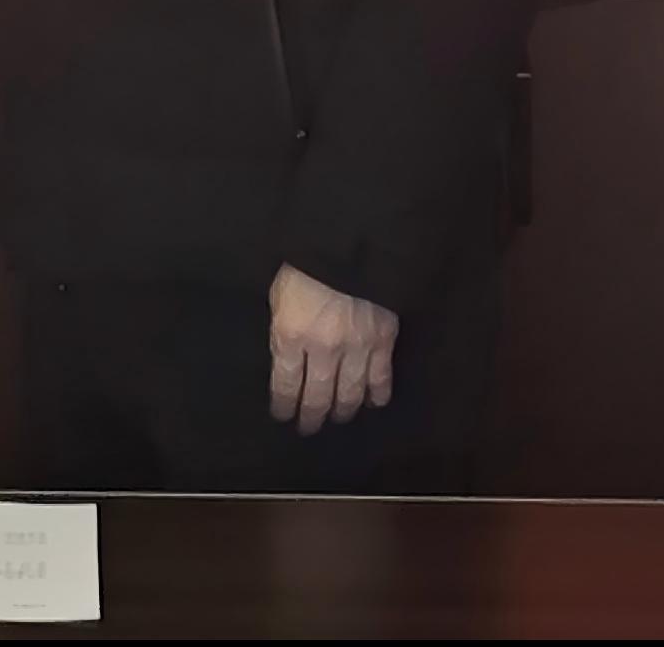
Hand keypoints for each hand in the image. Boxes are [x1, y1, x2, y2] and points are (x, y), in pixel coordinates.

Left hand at [267, 265, 396, 435]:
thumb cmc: (306, 261)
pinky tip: (374, 402)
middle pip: (318, 396)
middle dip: (312, 416)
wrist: (349, 237)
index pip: (285, 384)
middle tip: (309, 427)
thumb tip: (286, 354)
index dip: (284, 405)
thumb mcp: (280, 292)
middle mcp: (324, 349)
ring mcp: (357, 347)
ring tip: (339, 417)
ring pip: (351, 392)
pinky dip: (378, 393)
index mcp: (292, 334)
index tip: (283, 416)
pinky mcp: (384, 339)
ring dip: (344, 409)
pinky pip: (382, 376)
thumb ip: (283, 326)